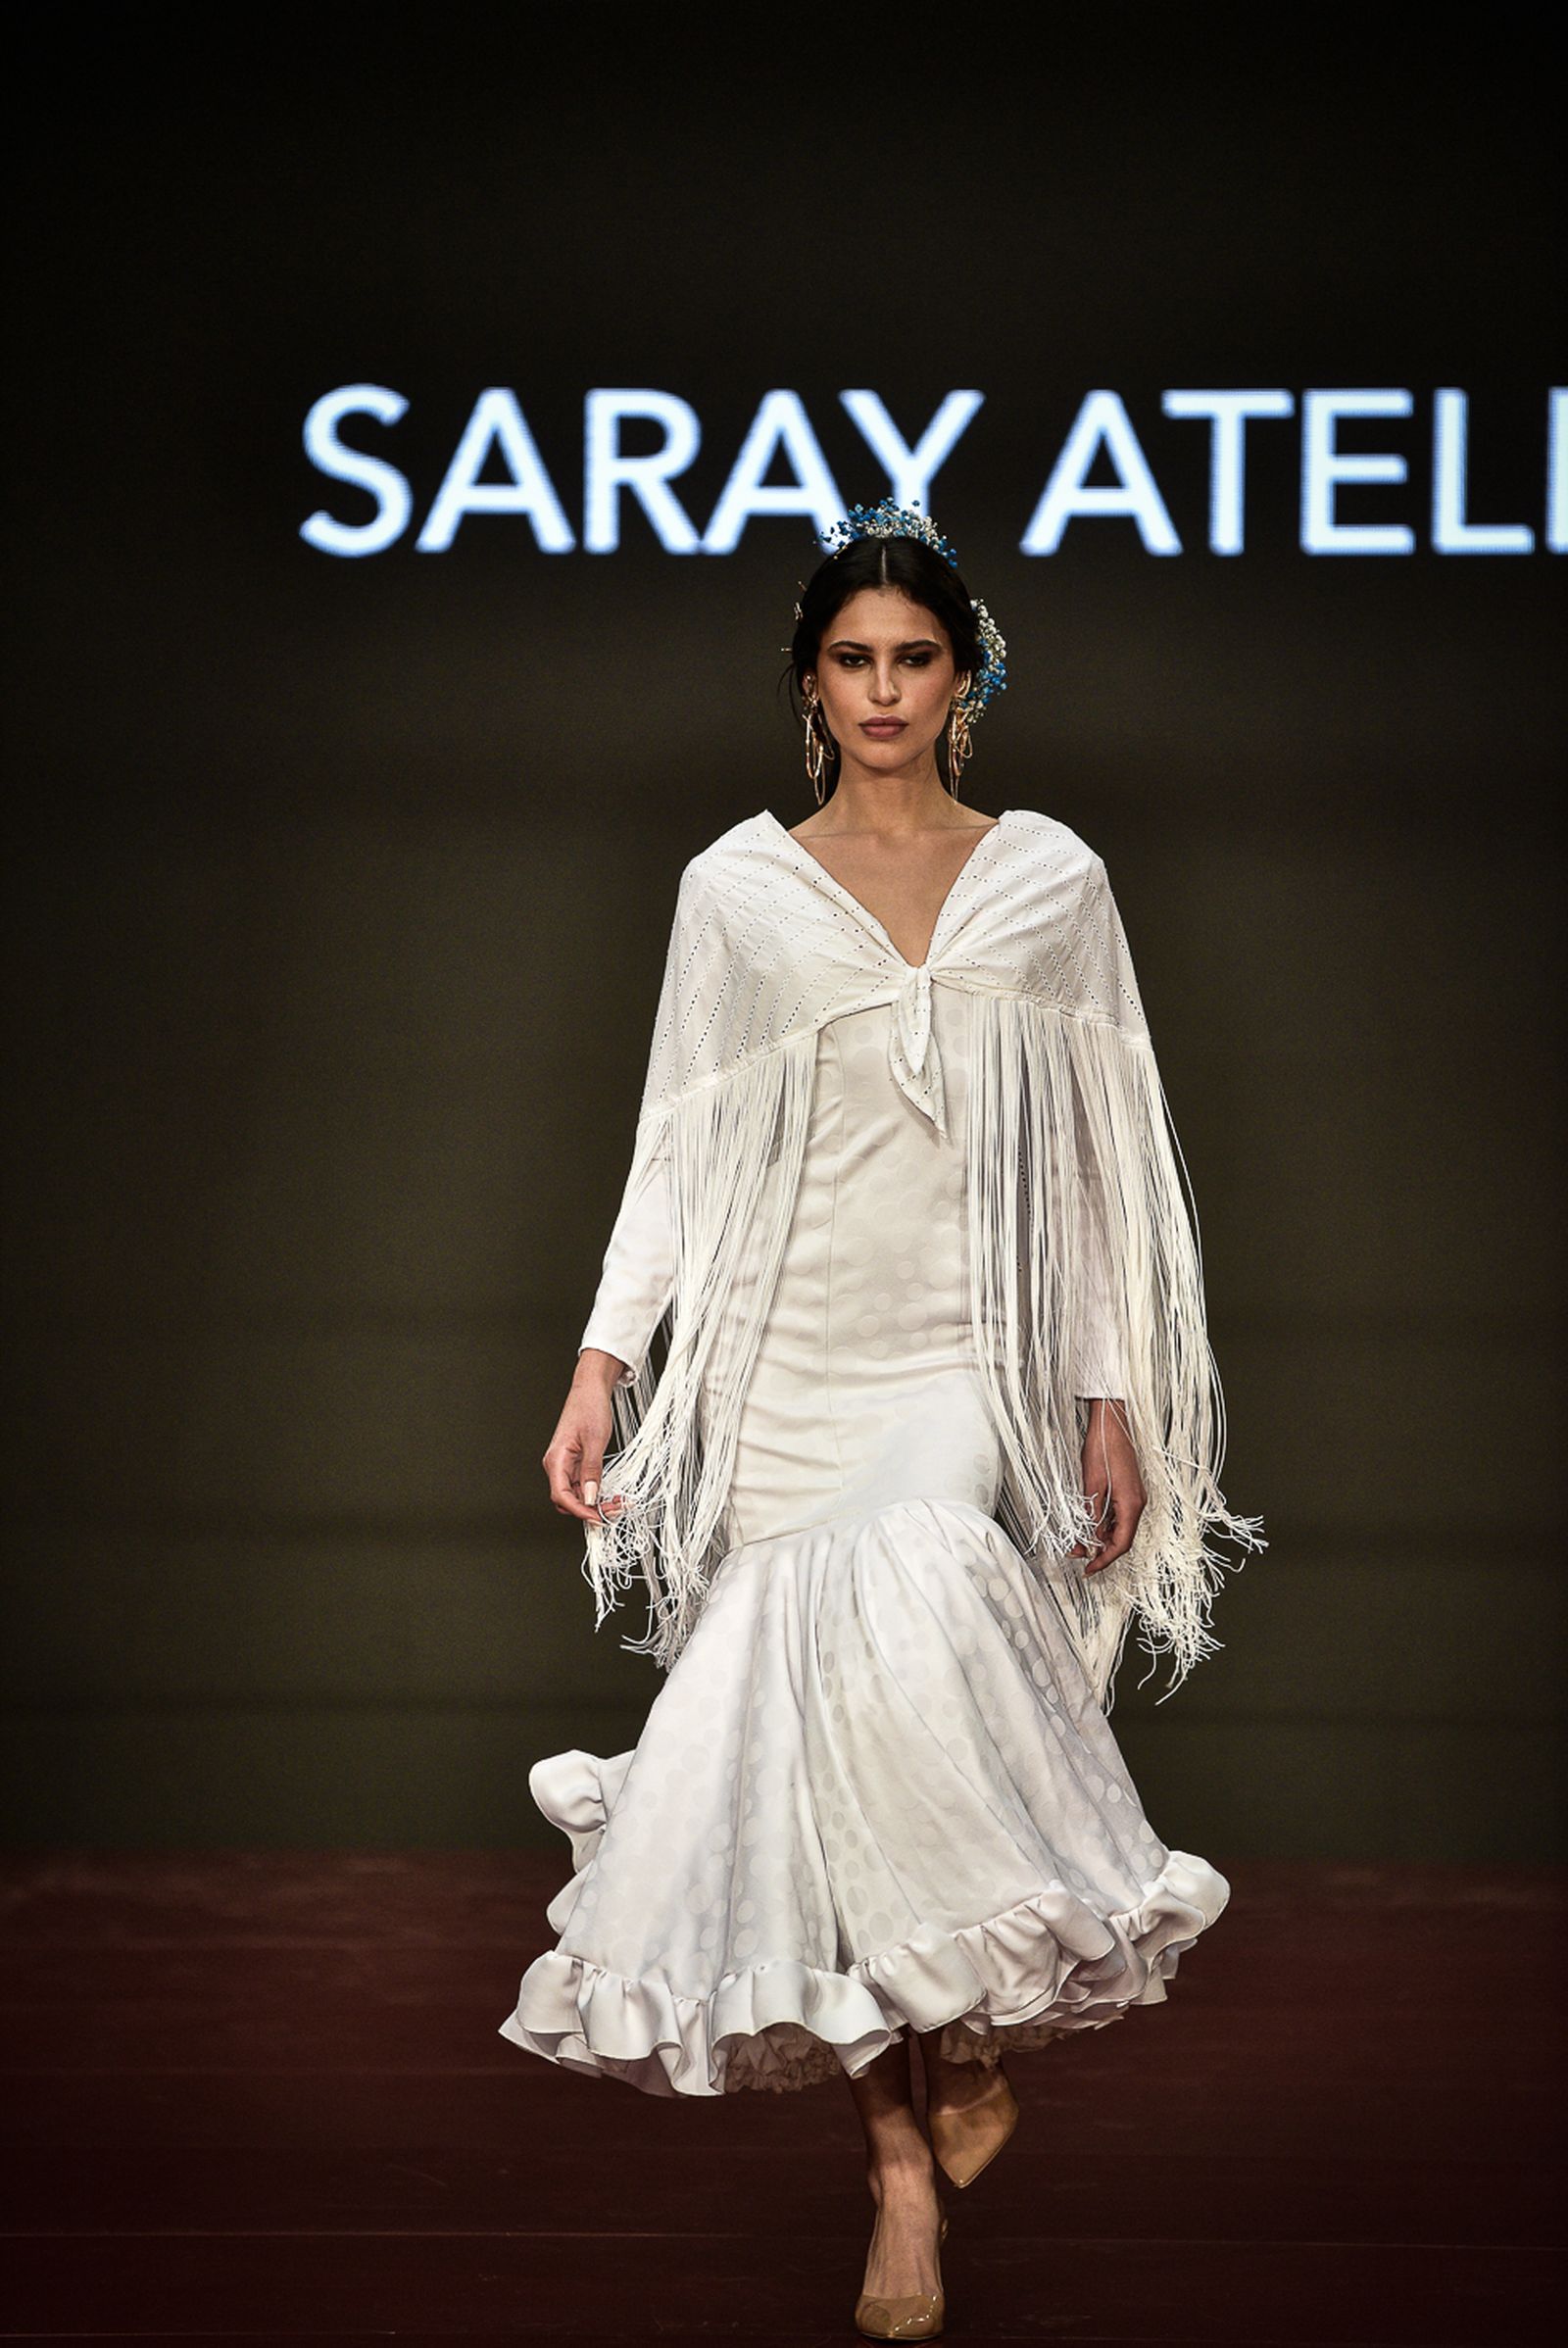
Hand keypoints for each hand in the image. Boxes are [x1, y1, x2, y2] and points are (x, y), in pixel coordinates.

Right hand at [542, 1351, 629, 1524]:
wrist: (590, 1389)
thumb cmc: (589, 1407)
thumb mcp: (595, 1441)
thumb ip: (592, 1471)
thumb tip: (591, 1498)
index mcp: (555, 1460)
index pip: (561, 1496)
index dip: (580, 1511)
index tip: (598, 1518)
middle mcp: (557, 1465)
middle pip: (568, 1500)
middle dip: (590, 1509)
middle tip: (614, 1510)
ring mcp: (566, 1465)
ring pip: (577, 1495)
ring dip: (596, 1502)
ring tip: (618, 1503)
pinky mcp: (576, 1463)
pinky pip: (584, 1485)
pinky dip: (597, 1492)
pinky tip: (612, 1493)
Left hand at [1071, 1399, 1144, 1575]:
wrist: (1110, 1424)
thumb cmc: (1102, 1449)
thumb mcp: (1092, 1486)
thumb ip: (1093, 1515)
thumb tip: (1091, 1540)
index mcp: (1131, 1504)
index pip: (1122, 1544)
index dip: (1105, 1560)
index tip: (1089, 1568)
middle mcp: (1137, 1503)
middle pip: (1121, 1538)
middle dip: (1100, 1550)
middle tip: (1078, 1555)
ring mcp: (1134, 1496)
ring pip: (1119, 1527)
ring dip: (1100, 1536)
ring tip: (1079, 1541)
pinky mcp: (1128, 1490)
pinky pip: (1118, 1515)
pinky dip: (1104, 1523)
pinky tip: (1088, 1524)